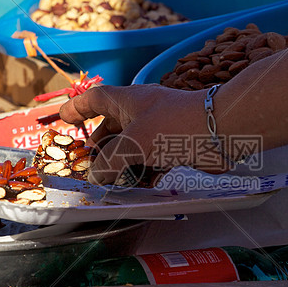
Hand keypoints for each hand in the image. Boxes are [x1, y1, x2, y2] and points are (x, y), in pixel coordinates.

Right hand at [59, 84, 229, 183]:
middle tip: (86, 164)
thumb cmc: (176, 126)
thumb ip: (110, 161)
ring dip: (121, 164)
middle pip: (112, 126)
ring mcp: (160, 129)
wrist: (224, 131)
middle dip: (98, 145)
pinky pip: (152, 160)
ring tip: (108, 182)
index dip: (77, 108)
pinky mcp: (176, 146)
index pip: (95, 99)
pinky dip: (143, 173)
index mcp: (128, 100)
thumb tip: (97, 176)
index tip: (63, 119)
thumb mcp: (135, 143)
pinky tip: (138, 187)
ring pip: (132, 146)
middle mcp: (142, 112)